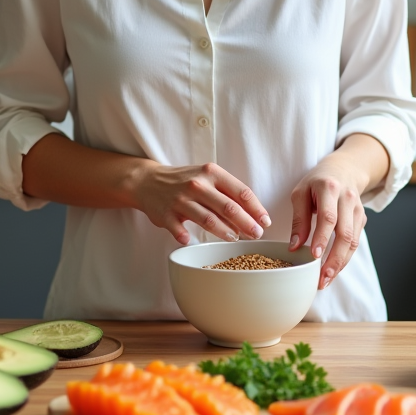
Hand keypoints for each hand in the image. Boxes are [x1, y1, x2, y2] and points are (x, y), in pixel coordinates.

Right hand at [133, 162, 270, 245]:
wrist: (149, 181)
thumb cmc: (185, 181)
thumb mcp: (208, 178)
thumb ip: (228, 194)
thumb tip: (252, 216)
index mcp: (211, 173)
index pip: (241, 192)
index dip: (256, 209)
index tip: (266, 222)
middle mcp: (197, 185)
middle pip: (228, 207)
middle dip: (247, 223)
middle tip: (257, 235)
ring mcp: (180, 200)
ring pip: (208, 219)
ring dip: (225, 232)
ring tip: (235, 238)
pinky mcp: (166, 214)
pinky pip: (179, 230)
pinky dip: (187, 237)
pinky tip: (192, 241)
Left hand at [287, 156, 368, 290]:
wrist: (344, 170)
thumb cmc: (317, 182)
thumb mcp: (301, 193)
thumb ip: (299, 219)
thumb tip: (294, 247)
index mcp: (329, 188)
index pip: (328, 217)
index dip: (322, 238)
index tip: (314, 256)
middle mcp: (347, 199)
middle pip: (345, 233)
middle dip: (334, 259)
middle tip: (322, 278)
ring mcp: (357, 210)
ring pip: (353, 241)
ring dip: (340, 263)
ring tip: (326, 280)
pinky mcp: (361, 219)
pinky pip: (355, 242)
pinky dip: (345, 258)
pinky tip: (333, 270)